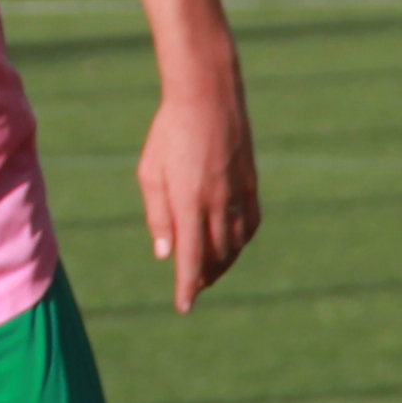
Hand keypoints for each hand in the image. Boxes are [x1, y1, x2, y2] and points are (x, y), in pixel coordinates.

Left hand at [138, 55, 261, 312]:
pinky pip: (250, 224)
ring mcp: (238, 192)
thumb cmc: (168, 132)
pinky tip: (232, 246)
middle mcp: (218, 202)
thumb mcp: (150, 172)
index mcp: (189, 201)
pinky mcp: (251, 183)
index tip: (184, 306)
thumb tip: (166, 255)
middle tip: (193, 288)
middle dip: (204, 278)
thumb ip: (158, 216)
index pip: (191, 257)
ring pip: (235, 244)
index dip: (188, 286)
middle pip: (215, 256)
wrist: (207, 95)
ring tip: (209, 273)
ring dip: (223, 264)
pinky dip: (241, 242)